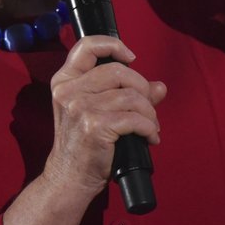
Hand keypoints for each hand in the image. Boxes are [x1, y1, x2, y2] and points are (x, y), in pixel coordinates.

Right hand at [43, 36, 166, 197]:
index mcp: (65, 81)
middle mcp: (69, 91)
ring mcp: (80, 108)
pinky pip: (135, 118)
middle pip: (118, 71)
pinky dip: (149, 127)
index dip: (113, 45)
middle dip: (141, 88)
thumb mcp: (94, 111)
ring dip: (149, 112)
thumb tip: (159, 87)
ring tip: (150, 126)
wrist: (68, 178)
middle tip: (147, 106)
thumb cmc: (82, 144)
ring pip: (131, 96)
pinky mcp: (94, 126)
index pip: (86, 46)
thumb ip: (123, 93)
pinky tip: (150, 137)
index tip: (131, 57)